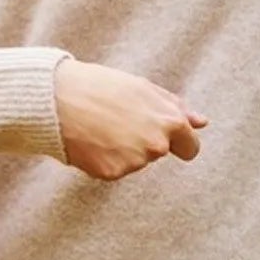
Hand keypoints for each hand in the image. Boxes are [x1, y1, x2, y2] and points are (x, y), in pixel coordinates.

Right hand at [54, 56, 206, 181]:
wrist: (57, 98)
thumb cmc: (100, 86)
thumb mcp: (142, 88)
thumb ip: (176, 107)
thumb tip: (202, 123)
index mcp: (170, 122)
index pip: (191, 148)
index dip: (178, 142)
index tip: (164, 136)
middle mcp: (156, 146)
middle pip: (158, 153)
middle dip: (144, 141)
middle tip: (118, 120)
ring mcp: (134, 162)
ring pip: (135, 160)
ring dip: (122, 148)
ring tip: (100, 125)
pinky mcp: (112, 173)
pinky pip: (114, 169)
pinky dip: (104, 158)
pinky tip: (90, 139)